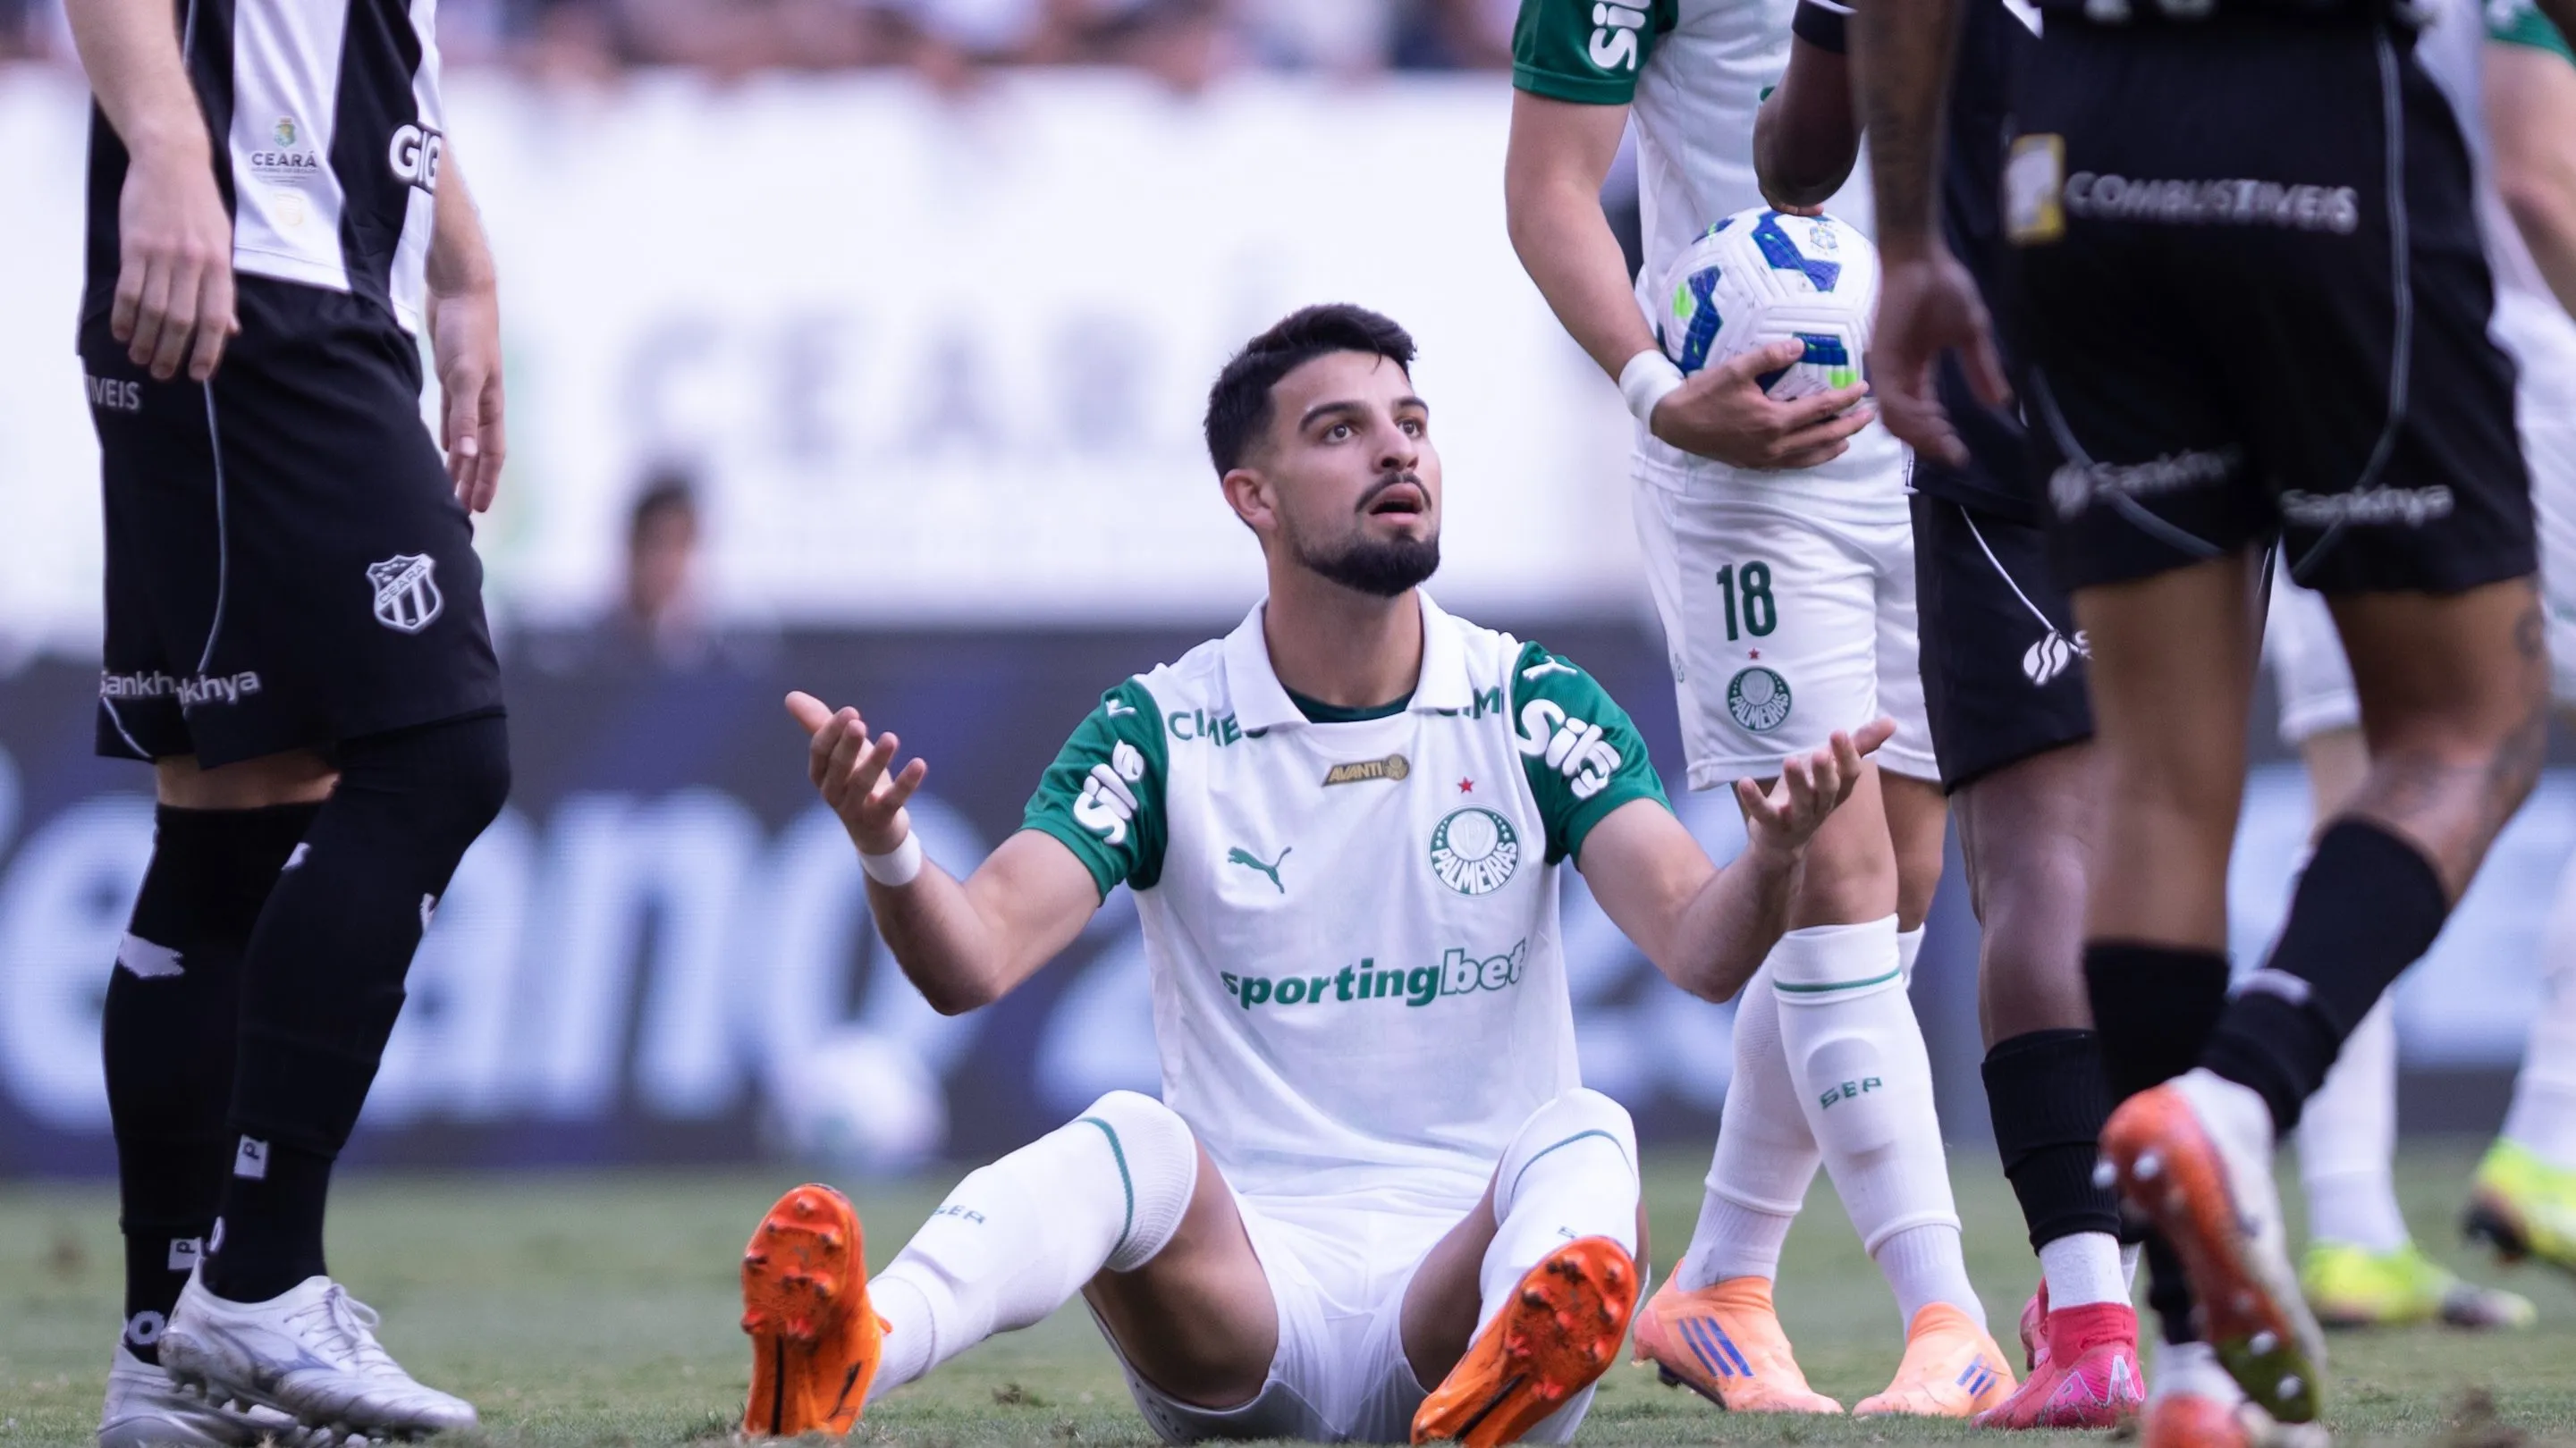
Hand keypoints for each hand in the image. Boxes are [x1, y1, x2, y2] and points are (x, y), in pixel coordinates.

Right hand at [112, 142, 235, 381]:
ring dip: (145, 339)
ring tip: (139, 358)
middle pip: (182, 321)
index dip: (208, 351)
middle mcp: (194, 263)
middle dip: (171, 352)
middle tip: (162, 373)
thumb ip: (224, 289)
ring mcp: (164, 254)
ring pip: (153, 309)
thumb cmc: (201, 206)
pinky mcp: (136, 245)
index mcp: (220, 266)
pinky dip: (124, 315)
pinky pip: (129, 288)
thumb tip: (231, 329)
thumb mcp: (223, 245)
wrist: (173, 162)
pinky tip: (122, 331)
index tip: (198, 374)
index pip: (216, 319)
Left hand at [430, 285, 506, 511]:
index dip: (486, 482)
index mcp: (491, 405)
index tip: (477, 509)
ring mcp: (468, 388)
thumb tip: (465, 455)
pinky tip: (439, 445)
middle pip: (479, 450)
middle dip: (472, 480)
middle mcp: (483, 401)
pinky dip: (447, 434)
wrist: (461, 289)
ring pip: (464, 436)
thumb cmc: (467, 330)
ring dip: (459, 461)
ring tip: (448, 485)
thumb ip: (463, 416)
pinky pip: (450, 415)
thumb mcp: (465, 375)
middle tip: (460, 509)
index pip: (491, 454)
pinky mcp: (451, 374)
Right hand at [787, 690, 926, 856]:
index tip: (851, 711)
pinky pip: (892, 802)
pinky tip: (919, 764)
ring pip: (863, 784)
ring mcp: (856, 809)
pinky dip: (906, 784)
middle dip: (847, 745)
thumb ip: (819, 725)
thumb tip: (791, 696)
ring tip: (891, 738)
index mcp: (821, 774)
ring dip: (876, 760)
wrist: (875, 833)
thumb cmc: (855, 783)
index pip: (820, 751)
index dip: (832, 731)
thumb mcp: (840, 753)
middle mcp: (833, 792)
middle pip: (839, 767)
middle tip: (859, 724)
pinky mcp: (880, 820)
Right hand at [1651, 338, 1874, 469]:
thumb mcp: (1735, 369)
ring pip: (1811, 455)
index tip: (1863, 388)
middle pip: (1824, 436)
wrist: (1675, 423)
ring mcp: (1766, 458)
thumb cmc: (1704, 394)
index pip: (1820, 408)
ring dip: (1835, 445)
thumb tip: (1801, 346)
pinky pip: (1794, 464)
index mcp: (1773, 420)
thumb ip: (1770, 356)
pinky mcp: (1756, 464)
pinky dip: (1813, 458)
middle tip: (1870, 415)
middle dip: (1850, 425)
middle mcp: (1775, 444)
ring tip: (1851, 436)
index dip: (1845, 398)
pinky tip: (1820, 452)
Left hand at [1735, 716, 1894, 854]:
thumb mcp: (1832, 768)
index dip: (1847, 755)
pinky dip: (1755, 799)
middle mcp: (1821, 805)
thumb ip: (1859, 744)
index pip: (1850, 774)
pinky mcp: (1772, 826)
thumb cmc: (1809, 794)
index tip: (1839, 732)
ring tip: (1789, 761)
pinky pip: (1764, 813)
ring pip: (1801, 803)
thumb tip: (1892, 721)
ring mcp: (1797, 818)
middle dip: (1826, 771)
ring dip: (1797, 782)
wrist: (1782, 842)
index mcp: (1838, 790)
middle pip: (1828, 790)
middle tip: (1820, 751)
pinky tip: (1744, 782)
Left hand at [1869, 245, 2009, 467]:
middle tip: (1952, 453)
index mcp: (1917, 371)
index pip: (1924, 414)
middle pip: (1905, 424)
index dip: (1939, 437)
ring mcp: (1888, 366)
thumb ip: (1981, 369)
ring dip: (1920, 435)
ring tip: (1944, 442)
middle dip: (1929, 443)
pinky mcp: (1883, 356)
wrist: (1922, 256)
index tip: (1960, 454)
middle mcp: (1899, 374)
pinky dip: (1911, 416)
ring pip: (1895, 418)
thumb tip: (2001, 403)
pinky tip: (1933, 422)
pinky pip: (1892, 398)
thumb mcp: (1971, 334)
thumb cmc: (1943, 286)